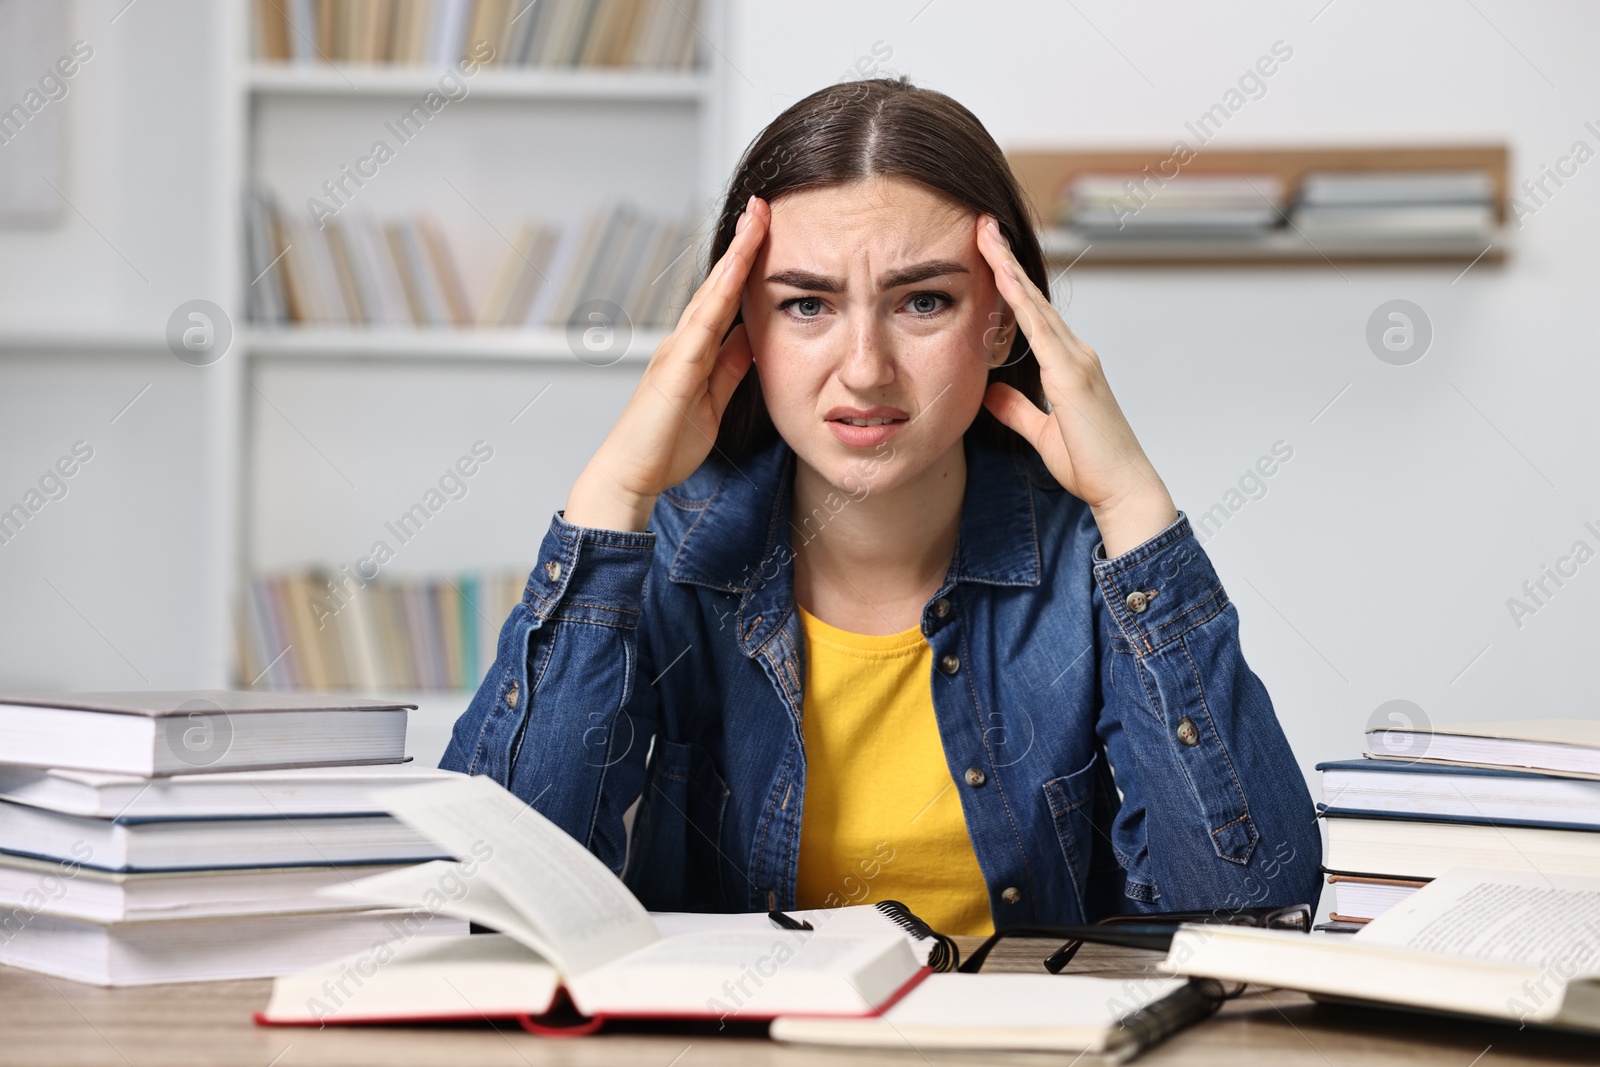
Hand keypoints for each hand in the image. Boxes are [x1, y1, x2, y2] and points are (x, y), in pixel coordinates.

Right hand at [564, 196, 770, 531]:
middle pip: (718, 284)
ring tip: (756, 222)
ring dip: (735, 256)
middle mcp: (682, 342)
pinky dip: (720, 294)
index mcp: (694, 351)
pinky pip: (703, 324)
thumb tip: (750, 337)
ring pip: (710, 294)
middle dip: (742, 245)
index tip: (766, 231)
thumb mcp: (713, 401)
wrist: (630, 474)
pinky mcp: (675, 369)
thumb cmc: (665, 444)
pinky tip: (737, 270)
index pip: (725, 298)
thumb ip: (729, 368)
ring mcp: (676, 351)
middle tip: (763, 207)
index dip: (745, 264)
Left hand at [974, 214, 1177, 557]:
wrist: (1122, 487)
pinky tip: (1003, 277)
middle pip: (1033, 297)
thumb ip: (1015, 410)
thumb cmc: (1089, 465)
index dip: (1010, 282)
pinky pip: (1041, 329)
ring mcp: (1077, 360)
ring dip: (1009, 268)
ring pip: (1036, 303)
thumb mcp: (1040, 433)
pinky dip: (1021, 300)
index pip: (1032, 314)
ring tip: (986, 235)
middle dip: (1007, 260)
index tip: (989, 253)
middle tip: (982, 225)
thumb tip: (990, 390)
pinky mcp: (1073, 375)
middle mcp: (1075, 354)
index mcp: (1068, 365)